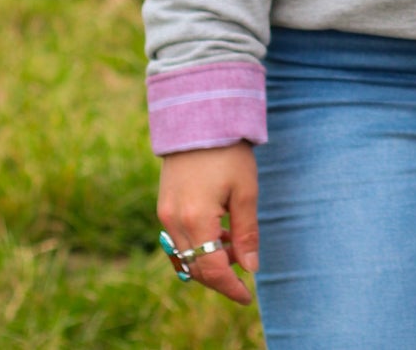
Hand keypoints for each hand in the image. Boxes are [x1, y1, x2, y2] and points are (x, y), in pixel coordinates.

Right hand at [157, 142, 258, 304]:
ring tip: (236, 247)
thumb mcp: (246, 191)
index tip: (247, 295)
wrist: (200, 120)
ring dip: (209, 261)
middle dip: (220, 277)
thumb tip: (250, 267)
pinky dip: (197, 246)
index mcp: (196, 219)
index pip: (212, 269)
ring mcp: (165, 215)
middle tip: (245, 274)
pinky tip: (219, 236)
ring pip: (185, 256)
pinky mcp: (164, 207)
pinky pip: (179, 240)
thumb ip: (246, 231)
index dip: (230, 287)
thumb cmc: (229, 153)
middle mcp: (174, 222)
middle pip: (196, 267)